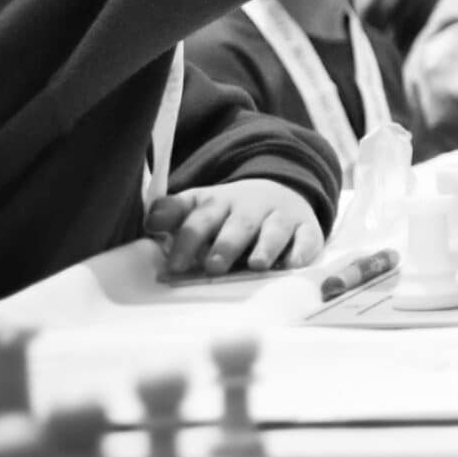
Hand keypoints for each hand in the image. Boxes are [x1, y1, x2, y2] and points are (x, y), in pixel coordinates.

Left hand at [144, 179, 323, 274]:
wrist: (281, 190)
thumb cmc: (231, 212)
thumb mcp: (201, 206)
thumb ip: (174, 213)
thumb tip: (150, 221)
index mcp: (220, 203)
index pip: (200, 217)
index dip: (187, 240)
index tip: (174, 265)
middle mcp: (251, 207)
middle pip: (239, 223)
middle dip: (227, 244)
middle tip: (214, 266)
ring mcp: (281, 216)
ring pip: (274, 229)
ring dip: (266, 246)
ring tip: (257, 264)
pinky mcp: (307, 228)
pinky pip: (307, 239)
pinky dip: (301, 251)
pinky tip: (292, 265)